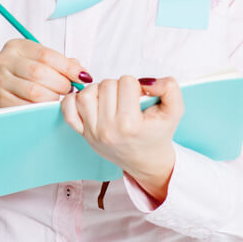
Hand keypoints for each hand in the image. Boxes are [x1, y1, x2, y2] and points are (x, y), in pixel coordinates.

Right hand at [0, 39, 90, 155]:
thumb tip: (82, 72)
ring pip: (35, 91)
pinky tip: (45, 106)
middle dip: (61, 84)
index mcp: (16, 46)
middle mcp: (4, 61)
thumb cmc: (18, 79)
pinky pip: (27, 106)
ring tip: (57, 98)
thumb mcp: (34, 63)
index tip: (83, 77)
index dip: (68, 67)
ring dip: (53, 98)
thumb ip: (58, 64)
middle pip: (41, 72)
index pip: (47, 55)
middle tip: (69, 91)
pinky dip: (41, 108)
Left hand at [60, 75, 183, 201]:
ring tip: (111, 98)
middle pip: (107, 85)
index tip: (141, 97)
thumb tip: (147, 81)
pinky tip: (91, 101)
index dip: (137, 85)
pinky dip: (74, 100)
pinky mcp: (83, 134)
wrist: (147, 160)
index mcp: (130, 124)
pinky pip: (68, 110)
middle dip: (119, 87)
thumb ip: (170, 88)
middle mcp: (108, 129)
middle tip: (128, 100)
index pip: (127, 82)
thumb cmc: (158, 134)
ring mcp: (92, 132)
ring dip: (99, 90)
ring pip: (87, 94)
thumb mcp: (174, 111)